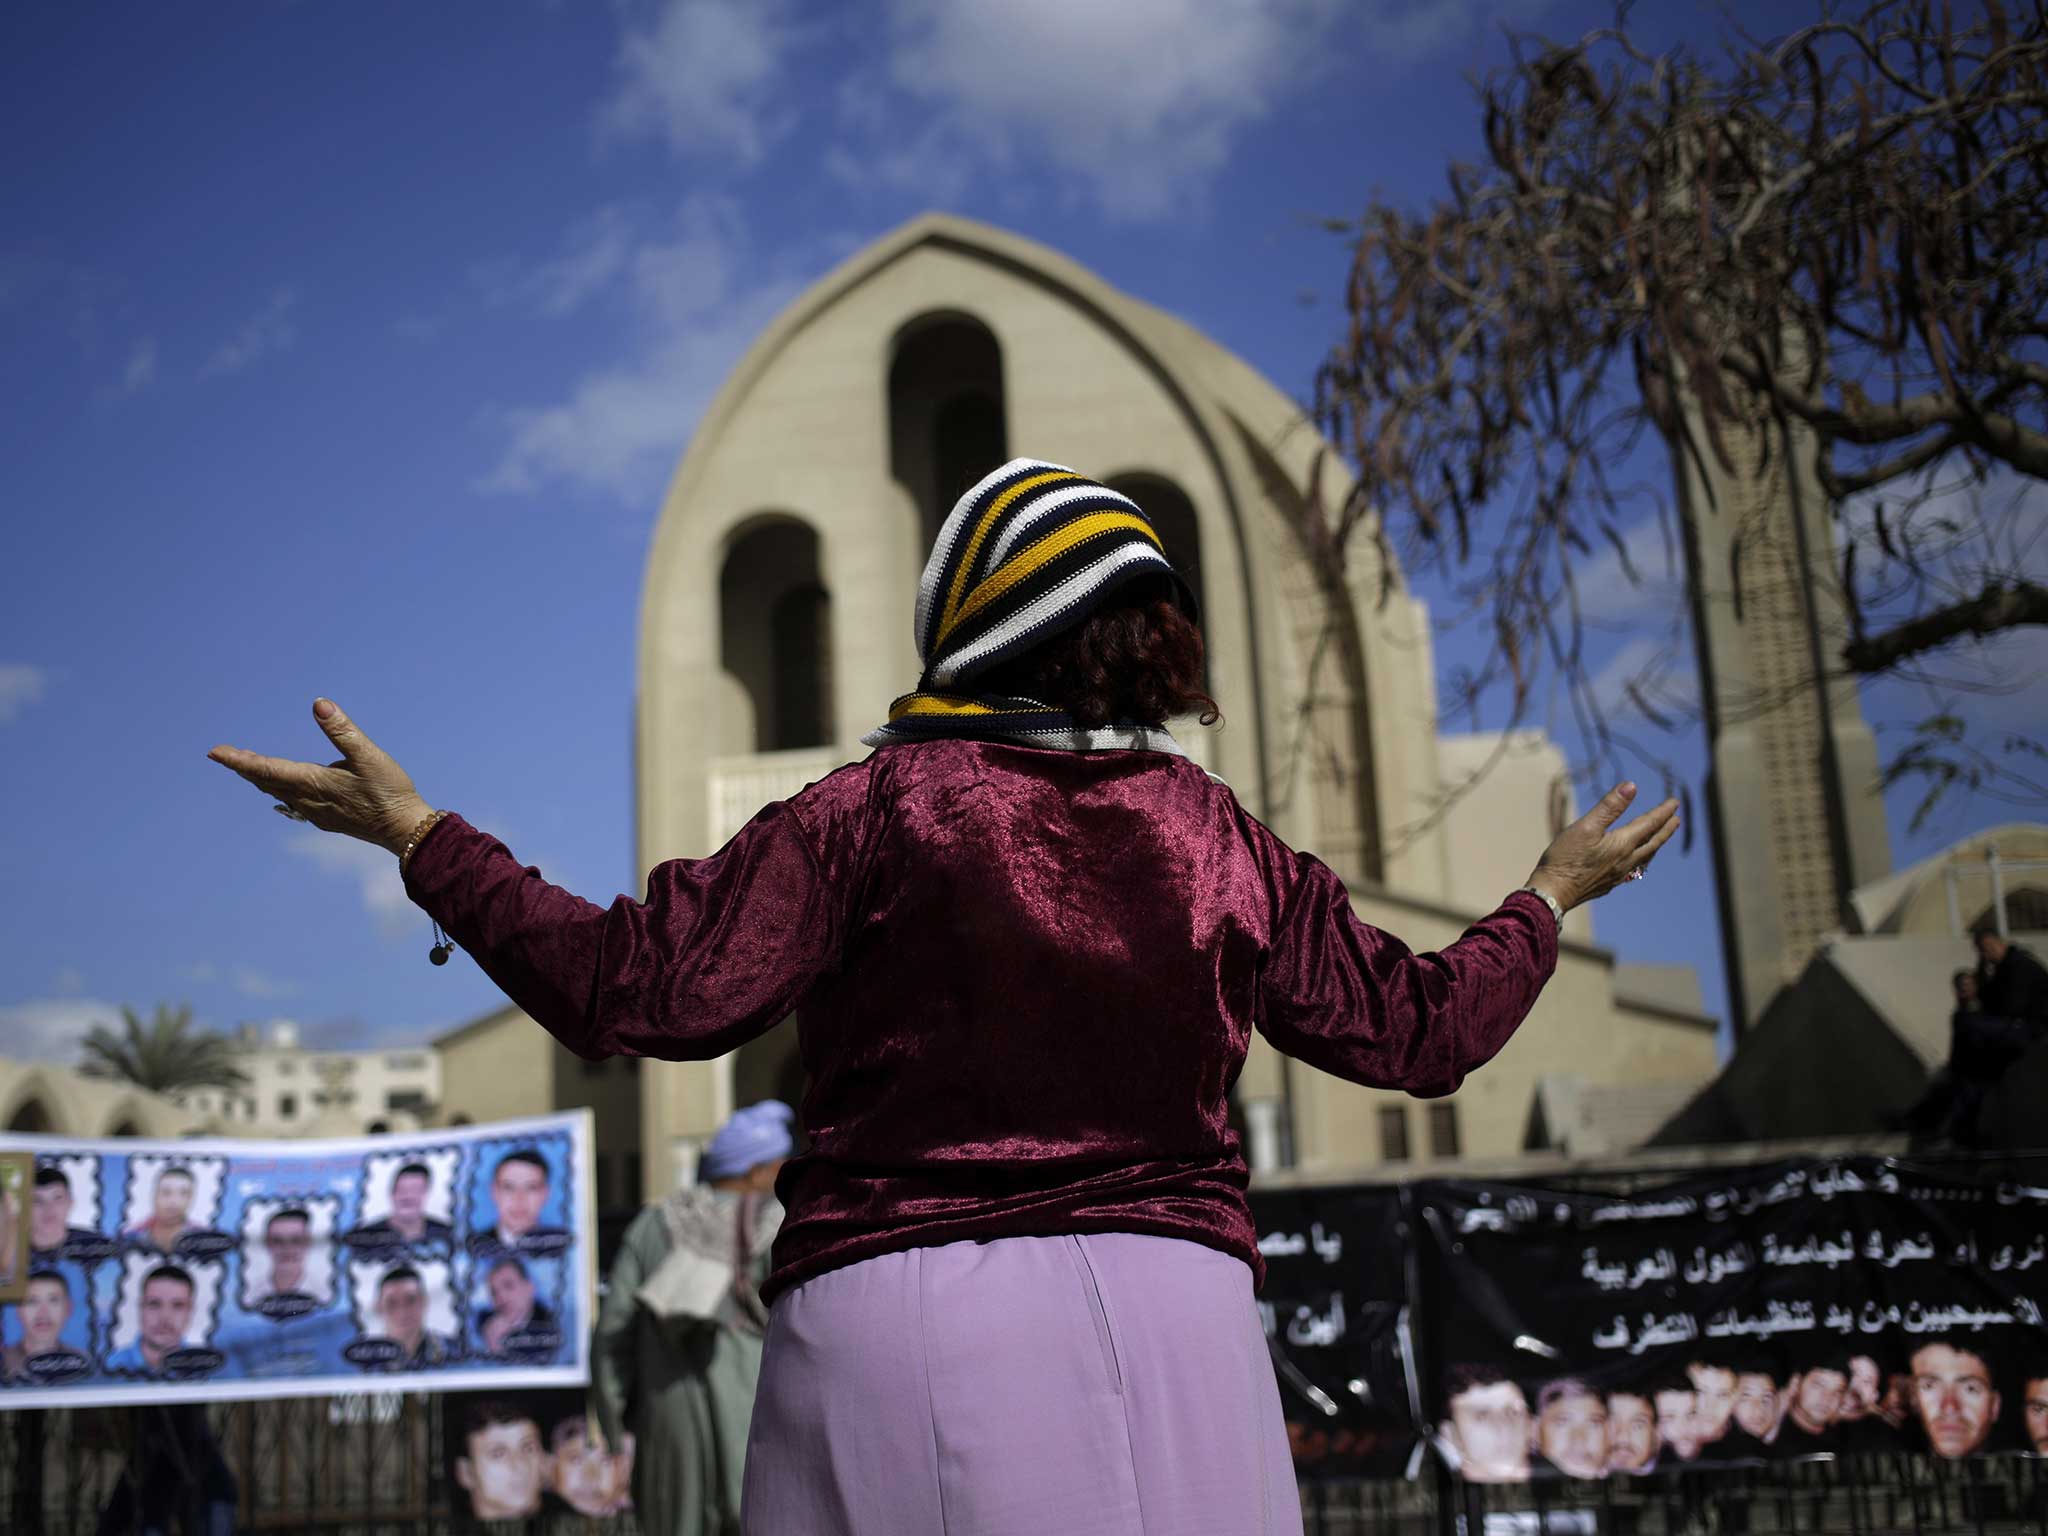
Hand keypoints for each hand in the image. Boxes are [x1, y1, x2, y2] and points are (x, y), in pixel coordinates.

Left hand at [208, 699, 432, 855]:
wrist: (405, 830)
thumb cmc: (390, 792)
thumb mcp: (369, 756)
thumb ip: (343, 731)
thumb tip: (319, 704)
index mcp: (312, 782)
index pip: (265, 769)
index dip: (238, 760)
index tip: (214, 753)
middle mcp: (307, 800)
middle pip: (266, 782)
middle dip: (244, 768)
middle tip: (222, 755)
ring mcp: (316, 813)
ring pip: (278, 794)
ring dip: (260, 780)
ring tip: (247, 768)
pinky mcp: (327, 819)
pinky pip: (293, 804)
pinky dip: (279, 791)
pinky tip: (283, 793)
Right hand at [1523, 781, 1679, 910]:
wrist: (1552, 892)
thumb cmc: (1565, 858)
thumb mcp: (1586, 826)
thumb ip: (1610, 807)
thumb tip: (1631, 786)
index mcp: (1623, 844)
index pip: (1649, 824)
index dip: (1663, 812)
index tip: (1674, 801)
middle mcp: (1626, 860)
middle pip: (1652, 842)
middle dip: (1665, 829)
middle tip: (1676, 819)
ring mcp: (1619, 875)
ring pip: (1645, 857)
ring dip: (1656, 845)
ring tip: (1660, 838)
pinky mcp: (1609, 884)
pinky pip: (1635, 870)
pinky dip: (1643, 860)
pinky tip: (1636, 862)